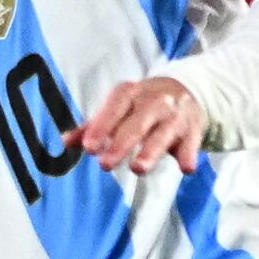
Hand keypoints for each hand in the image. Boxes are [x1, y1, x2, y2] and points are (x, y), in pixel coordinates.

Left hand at [79, 75, 204, 175]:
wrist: (188, 90)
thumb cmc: (143, 104)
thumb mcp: (118, 108)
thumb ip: (93, 126)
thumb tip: (65, 142)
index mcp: (130, 93)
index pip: (114, 108)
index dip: (101, 127)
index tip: (88, 147)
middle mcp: (154, 101)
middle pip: (137, 123)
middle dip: (121, 143)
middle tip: (105, 164)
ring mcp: (175, 115)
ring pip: (163, 134)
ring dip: (151, 151)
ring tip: (138, 168)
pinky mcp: (193, 129)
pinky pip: (192, 143)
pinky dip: (188, 154)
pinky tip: (185, 168)